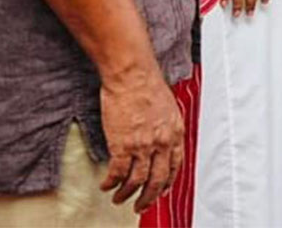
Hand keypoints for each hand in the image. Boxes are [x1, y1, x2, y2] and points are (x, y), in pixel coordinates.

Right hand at [99, 64, 184, 212]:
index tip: (160, 191)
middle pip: (157, 180)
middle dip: (148, 198)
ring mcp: (143, 146)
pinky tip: (107, 185)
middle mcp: (161, 142)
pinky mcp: (123, 145)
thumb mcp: (168, 106)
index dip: (167, 183)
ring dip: (127, 194)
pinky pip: (118, 173)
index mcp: (174, 132)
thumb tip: (160, 138)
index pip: (175, 166)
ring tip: (119, 199)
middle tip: (140, 207)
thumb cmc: (147, 83)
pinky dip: (111, 183)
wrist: (132, 75)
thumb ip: (166, 126)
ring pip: (137, 181)